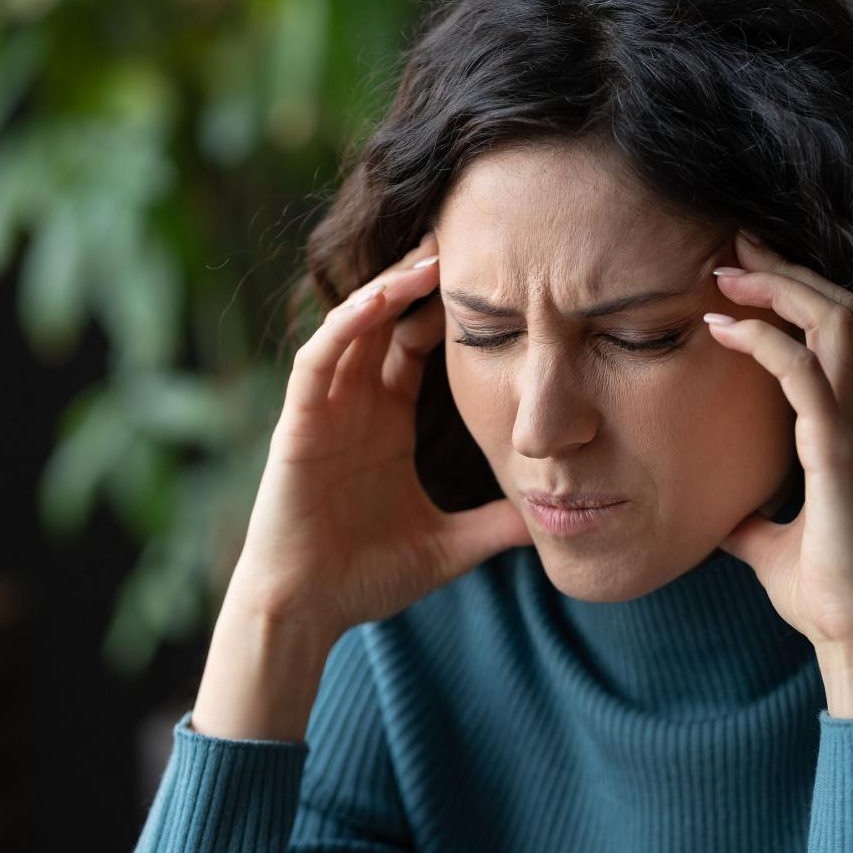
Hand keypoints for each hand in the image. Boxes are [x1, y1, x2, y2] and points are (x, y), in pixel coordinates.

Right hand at [227, 231, 532, 638]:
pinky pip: (319, 359)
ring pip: (352, 327)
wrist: (306, 612)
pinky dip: (345, 325)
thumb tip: (554, 522)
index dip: (449, 311)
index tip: (496, 282)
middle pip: (386, 321)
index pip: (417, 346)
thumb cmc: (365, 578)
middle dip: (420, 280)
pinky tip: (381, 299)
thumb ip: (495, 527)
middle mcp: (355, 405)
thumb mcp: (449, 545)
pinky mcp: (297, 423)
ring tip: (432, 255)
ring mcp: (324, 410)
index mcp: (386, 422)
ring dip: (387, 288)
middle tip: (465, 239)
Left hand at [703, 231, 852, 652]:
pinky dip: (766, 342)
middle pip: (835, 311)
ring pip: (835, 324)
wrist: (851, 633)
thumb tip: (718, 513)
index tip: (732, 275)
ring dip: (778, 289)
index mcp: (840, 426)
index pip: (825, 335)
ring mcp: (852, 429)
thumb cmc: (818, 587)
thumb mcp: (763, 537)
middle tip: (730, 245)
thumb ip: (747, 514)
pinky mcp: (839, 452)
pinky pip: (808, 375)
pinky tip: (721, 329)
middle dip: (783, 270)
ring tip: (724, 271)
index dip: (786, 296)